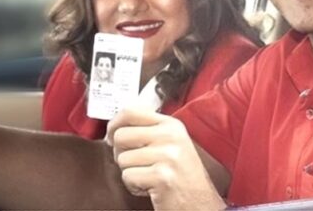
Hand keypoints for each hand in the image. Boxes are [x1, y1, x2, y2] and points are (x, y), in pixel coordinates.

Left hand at [106, 108, 225, 210]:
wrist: (200, 204)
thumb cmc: (182, 176)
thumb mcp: (171, 144)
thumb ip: (148, 131)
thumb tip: (115, 127)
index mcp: (171, 125)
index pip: (131, 112)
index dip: (114, 124)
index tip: (111, 136)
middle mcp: (170, 136)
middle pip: (121, 136)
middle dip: (120, 153)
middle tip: (135, 164)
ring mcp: (167, 156)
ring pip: (122, 158)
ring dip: (130, 172)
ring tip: (148, 177)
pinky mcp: (161, 177)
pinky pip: (128, 177)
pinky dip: (134, 186)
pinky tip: (150, 188)